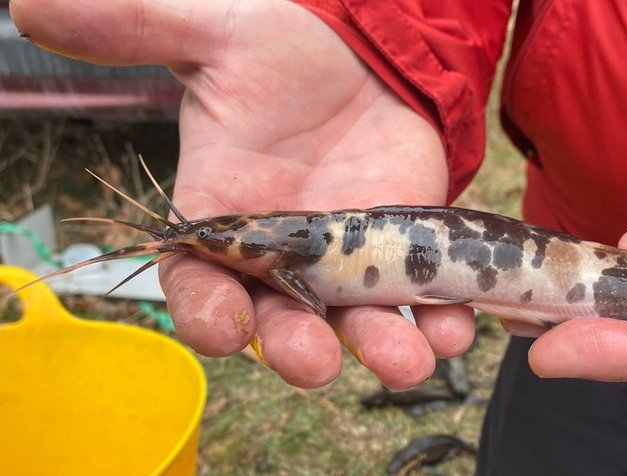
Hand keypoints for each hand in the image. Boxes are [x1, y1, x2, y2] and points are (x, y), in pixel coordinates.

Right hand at [11, 0, 475, 387]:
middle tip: (315, 362)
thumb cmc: (286, 53)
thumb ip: (139, 29)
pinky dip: (440, 315)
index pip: (199, 283)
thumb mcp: (218, 37)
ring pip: (355, 322)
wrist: (364, 53)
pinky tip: (457, 323)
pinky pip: (420, 298)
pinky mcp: (402, 250)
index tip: (223, 328)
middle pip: (280, 321)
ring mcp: (346, 260)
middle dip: (296, 347)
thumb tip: (30, 4)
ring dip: (381, 346)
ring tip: (409, 357)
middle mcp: (282, 255)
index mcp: (226, 217)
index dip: (206, 311)